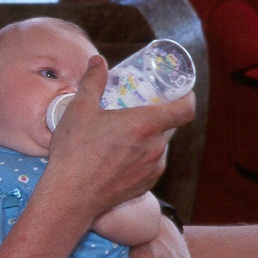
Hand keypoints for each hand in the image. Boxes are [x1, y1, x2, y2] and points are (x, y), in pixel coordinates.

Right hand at [48, 56, 194, 219]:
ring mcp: (152, 170)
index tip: (179, 92)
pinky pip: (151, 166)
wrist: (70, 196)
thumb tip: (98, 62)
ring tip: (125, 135)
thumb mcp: (80, 109)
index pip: (185, 109)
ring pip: (159, 147)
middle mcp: (155, 148)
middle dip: (158, 116)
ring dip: (148, 139)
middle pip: (170, 127)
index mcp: (145, 125)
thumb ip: (92, 81)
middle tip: (139, 109)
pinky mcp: (145, 187)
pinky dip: (142, 158)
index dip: (187, 98)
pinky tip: (120, 157)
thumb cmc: (75, 152)